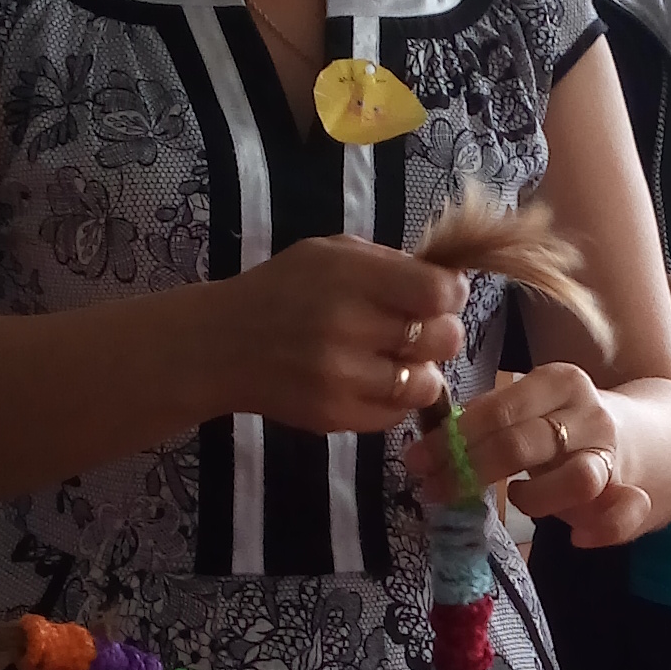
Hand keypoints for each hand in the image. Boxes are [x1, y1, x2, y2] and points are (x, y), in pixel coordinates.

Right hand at [229, 238, 465, 435]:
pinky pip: (396, 414)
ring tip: (395, 360)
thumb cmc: (283, 289)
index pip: (438, 292)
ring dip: (420, 371)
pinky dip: (394, 399)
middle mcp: (349, 328)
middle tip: (418, 330)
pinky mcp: (336, 417)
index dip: (449, 295)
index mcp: (352, 278)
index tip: (438, 297)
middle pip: (443, 338)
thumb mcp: (331, 253)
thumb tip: (447, 283)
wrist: (221, 345)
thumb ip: (389, 264)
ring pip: (427, 383)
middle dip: (439, 332)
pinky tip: (372, 381)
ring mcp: (343, 378)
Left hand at [403, 364, 651, 546]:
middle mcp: (589, 414)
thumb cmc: (571, 428)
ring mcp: (614, 456)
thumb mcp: (535, 409)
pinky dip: (600, 529)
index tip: (416, 461)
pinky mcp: (639, 495)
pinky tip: (578, 536)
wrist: (659, 440)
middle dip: (469, 471)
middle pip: (521, 445)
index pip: (497, 409)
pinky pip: (622, 517)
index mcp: (559, 382)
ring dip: (535, 499)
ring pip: (575, 479)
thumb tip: (430, 442)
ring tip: (517, 499)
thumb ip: (492, 421)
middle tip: (434, 490)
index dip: (452, 439)